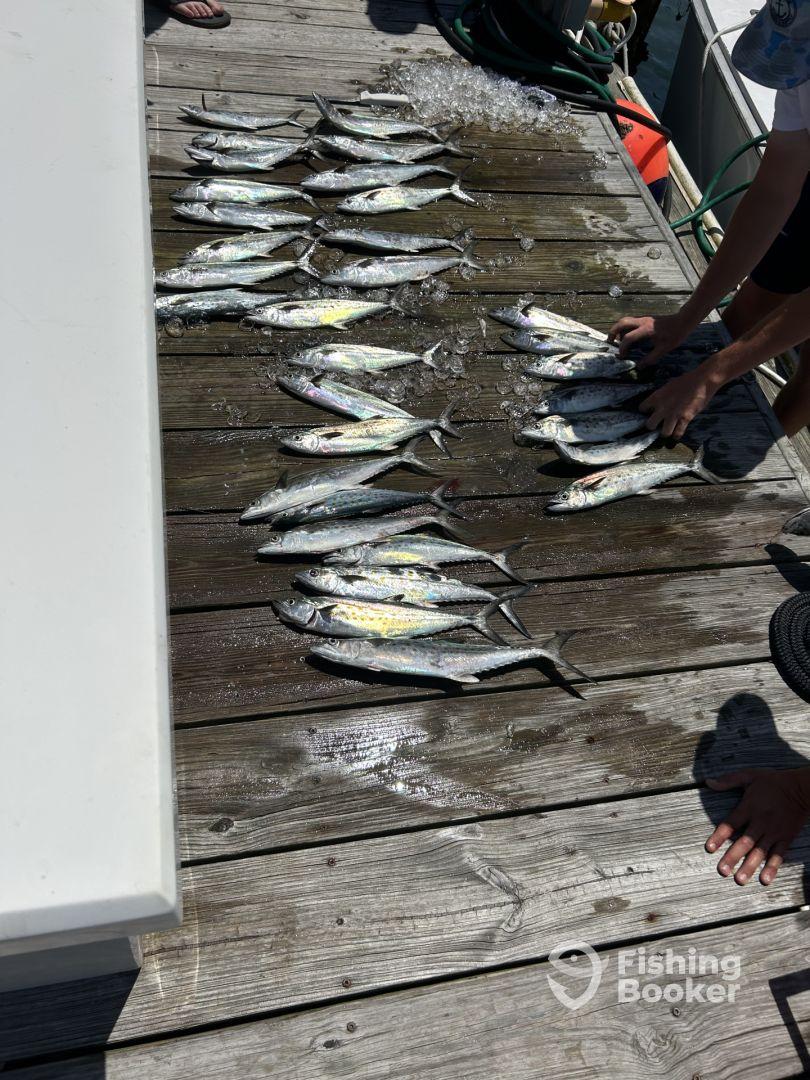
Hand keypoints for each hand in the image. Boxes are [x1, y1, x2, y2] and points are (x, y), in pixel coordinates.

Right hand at [608, 312, 692, 364]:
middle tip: (610, 342)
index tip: (622, 356)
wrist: (683, 320)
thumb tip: (639, 367)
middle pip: (622, 323)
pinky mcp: (645, 318)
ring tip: (617, 340)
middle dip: (613, 332)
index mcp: (646, 330)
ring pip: (625, 320)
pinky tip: (628, 336)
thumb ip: (651, 358)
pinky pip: (631, 321)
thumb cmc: (675, 334)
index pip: (628, 338)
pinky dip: (625, 328)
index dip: (623, 348)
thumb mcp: (664, 349)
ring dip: (618, 329)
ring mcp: (643, 318)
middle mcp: (642, 322)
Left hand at [638, 368, 719, 438]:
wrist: (702, 381)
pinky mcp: (685, 419)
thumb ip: (661, 396)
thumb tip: (658, 402)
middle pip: (649, 425)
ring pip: (664, 433)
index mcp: (656, 397)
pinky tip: (677, 433)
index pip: (642, 408)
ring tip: (669, 430)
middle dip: (653, 426)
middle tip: (658, 424)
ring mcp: (673, 415)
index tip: (650, 412)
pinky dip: (677, 435)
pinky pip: (678, 433)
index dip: (645, 411)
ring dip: (666, 432)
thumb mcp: (668, 386)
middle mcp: (662, 408)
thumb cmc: (686, 380)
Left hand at [705, 767, 809, 884]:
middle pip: (744, 842)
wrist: (801, 789)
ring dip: (749, 866)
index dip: (719, 836)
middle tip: (722, 871)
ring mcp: (773, 832)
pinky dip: (772, 867)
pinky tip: (765, 879)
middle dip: (733, 857)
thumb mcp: (749, 776)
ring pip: (760, 852)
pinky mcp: (785, 838)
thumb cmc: (773, 782)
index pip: (731, 823)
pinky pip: (778, 855)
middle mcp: (760, 822)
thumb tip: (708, 782)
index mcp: (749, 807)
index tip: (709, 848)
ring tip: (740, 880)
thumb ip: (728, 780)